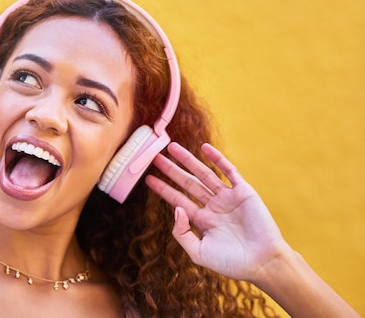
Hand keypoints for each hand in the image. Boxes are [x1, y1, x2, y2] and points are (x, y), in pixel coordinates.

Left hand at [145, 142, 290, 281]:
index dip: (163, 189)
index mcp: (202, 221)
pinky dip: (217, 159)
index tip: (148, 178)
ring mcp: (228, 198)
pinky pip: (229, 171)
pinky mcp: (244, 192)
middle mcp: (213, 207)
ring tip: (171, 148)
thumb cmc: (232, 263)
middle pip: (187, 183)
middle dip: (171, 170)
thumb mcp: (198, 252)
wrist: (263, 263)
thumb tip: (176, 208)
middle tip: (154, 157)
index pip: (178, 200)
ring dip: (188, 160)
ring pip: (203, 174)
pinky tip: (204, 148)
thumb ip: (182, 232)